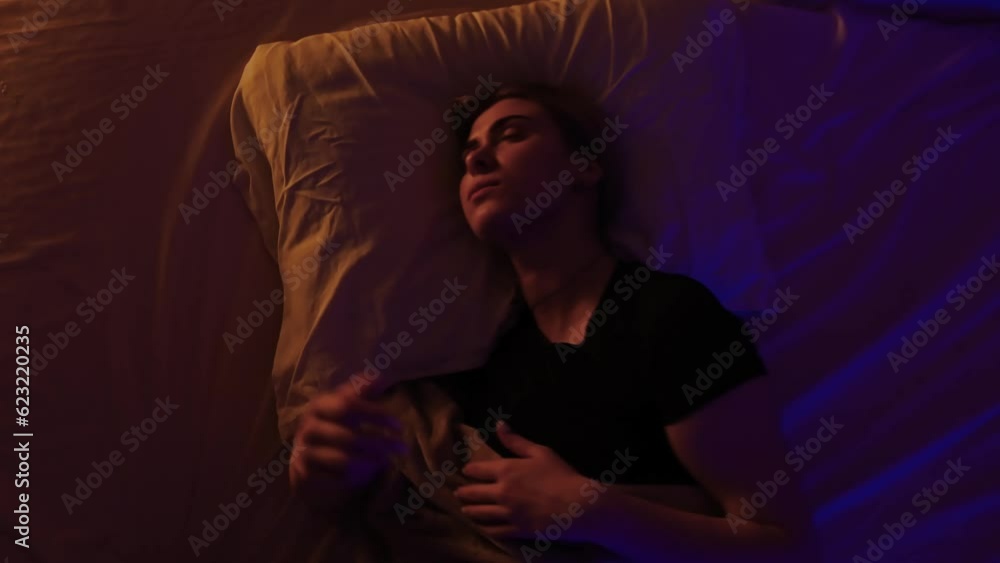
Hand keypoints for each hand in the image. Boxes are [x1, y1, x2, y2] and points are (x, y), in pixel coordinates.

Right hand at [289, 376, 408, 512]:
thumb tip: (381, 376)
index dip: (376, 414)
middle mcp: (309, 426)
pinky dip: (355, 477)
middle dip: (380, 442)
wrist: (305, 453)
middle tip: (402, 447)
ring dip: (371, 461)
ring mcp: (304, 450)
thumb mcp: (346, 404)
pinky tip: (369, 474)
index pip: (349, 406)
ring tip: (388, 460)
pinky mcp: (304, 473)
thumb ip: (361, 390)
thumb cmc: (333, 423)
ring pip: (343, 459)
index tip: (399, 426)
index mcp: (320, 404)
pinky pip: (335, 478)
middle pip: (349, 436)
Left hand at [454, 421, 592, 541]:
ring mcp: (507, 513)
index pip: (477, 470)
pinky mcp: (515, 529)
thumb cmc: (560, 475)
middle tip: (458, 493)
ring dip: (470, 510)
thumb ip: (516, 441)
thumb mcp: (539, 452)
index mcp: (506, 470)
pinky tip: (482, 526)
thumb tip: (499, 424)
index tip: (465, 472)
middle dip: (464, 493)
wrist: (577, 505)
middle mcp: (501, 492)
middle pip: (474, 493)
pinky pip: (493, 530)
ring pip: (480, 513)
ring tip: (465, 510)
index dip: (469, 471)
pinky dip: (484, 528)